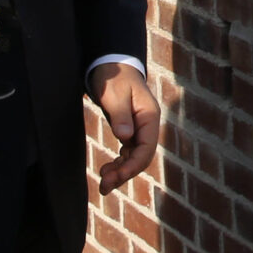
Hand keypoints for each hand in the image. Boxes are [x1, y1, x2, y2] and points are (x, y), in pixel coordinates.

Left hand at [90, 63, 161, 195]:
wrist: (111, 66)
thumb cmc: (114, 77)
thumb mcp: (115, 94)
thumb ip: (120, 115)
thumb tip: (125, 137)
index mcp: (149, 116)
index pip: (147, 147)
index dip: (133, 165)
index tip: (117, 176)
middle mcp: (147, 125)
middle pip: (141, 157)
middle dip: (125, 173)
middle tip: (104, 186)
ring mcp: (139, 129)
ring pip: (134, 158)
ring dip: (121, 172)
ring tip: (103, 184)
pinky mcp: (130, 131)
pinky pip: (128, 153)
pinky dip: (119, 164)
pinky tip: (107, 170)